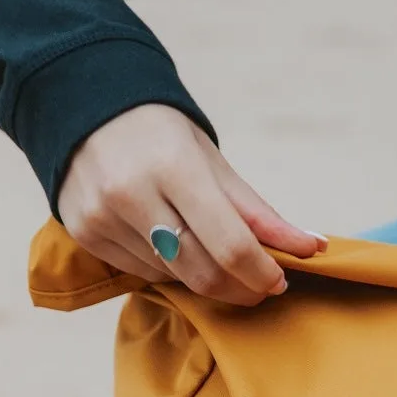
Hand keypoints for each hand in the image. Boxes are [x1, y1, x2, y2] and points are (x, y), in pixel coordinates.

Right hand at [57, 105, 325, 305]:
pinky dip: (169, 269)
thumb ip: (259, 212)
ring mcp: (103, 217)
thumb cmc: (161, 136)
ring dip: (204, 277)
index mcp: (174, 168)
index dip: (263, 274)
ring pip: (175, 278)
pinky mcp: (84, 234)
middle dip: (241, 289)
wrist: (84, 107)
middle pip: (204, 275)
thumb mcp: (213, 163)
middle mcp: (132, 195)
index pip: (232, 246)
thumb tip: (312, 247)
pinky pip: (143, 274)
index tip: (279, 280)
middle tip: (259, 285)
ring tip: (210, 252)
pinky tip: (169, 243)